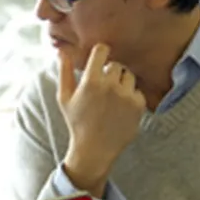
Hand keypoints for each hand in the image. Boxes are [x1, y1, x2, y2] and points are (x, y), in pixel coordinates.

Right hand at [59, 44, 145, 194]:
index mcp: (91, 81)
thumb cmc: (77, 122)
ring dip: (122, 84)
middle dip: (110, 73)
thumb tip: (61, 50)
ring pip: (128, 76)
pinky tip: (120, 110)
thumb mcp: (64, 97)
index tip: (99, 61)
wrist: (95, 149)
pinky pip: (137, 91)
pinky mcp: (138, 105)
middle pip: (116, 65)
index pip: (102, 50)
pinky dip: (131, 97)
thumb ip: (64, 71)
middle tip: (103, 89)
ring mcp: (126, 95)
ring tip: (112, 100)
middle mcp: (110, 85)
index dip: (101, 53)